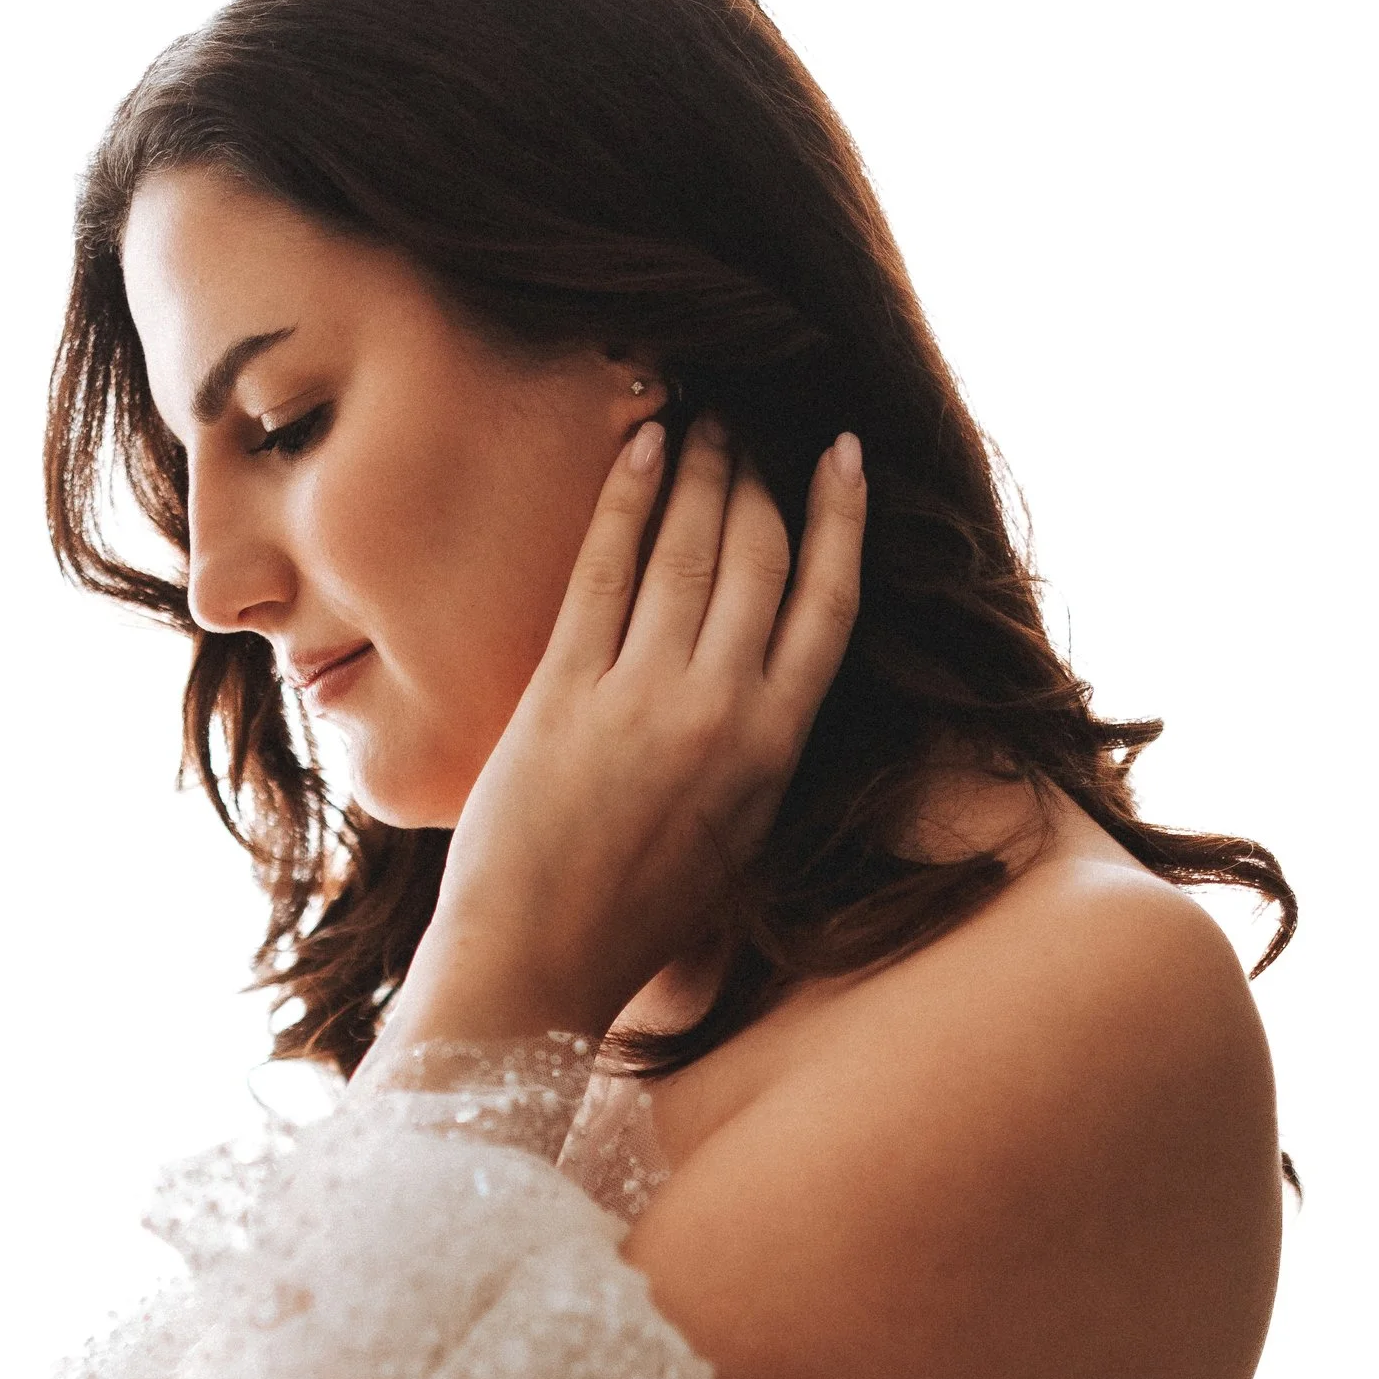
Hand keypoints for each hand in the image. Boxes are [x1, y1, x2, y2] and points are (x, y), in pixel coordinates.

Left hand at [385, 419, 866, 1048]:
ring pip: (689, 549)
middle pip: (759, 558)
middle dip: (757, 474)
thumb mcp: (732, 838)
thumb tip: (763, 671)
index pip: (829, 605)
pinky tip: (638, 444)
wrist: (535, 966)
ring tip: (699, 412)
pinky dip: (626, 496)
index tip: (843, 453)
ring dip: (699, 467)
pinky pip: (605, 568)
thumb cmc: (630, 918)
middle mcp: (719, 714)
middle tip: (747, 416)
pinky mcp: (565, 693)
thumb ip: (754, 751)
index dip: (840, 518)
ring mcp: (642, 699)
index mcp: (773, 752)